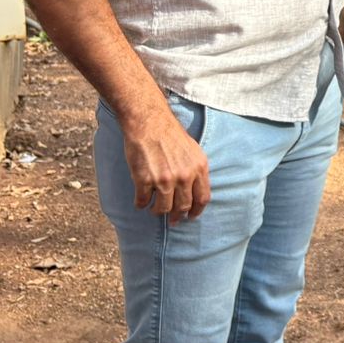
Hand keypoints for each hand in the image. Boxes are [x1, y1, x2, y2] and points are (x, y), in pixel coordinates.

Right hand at [121, 104, 210, 221]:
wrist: (150, 123)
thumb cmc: (171, 135)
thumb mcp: (194, 151)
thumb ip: (196, 170)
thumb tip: (196, 190)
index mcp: (199, 168)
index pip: (203, 198)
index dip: (197, 211)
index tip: (191, 217)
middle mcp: (184, 176)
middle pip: (183, 206)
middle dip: (177, 216)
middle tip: (172, 220)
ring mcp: (165, 180)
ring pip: (163, 208)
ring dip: (158, 212)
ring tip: (154, 209)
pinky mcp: (145, 180)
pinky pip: (143, 201)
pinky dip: (141, 204)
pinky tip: (140, 201)